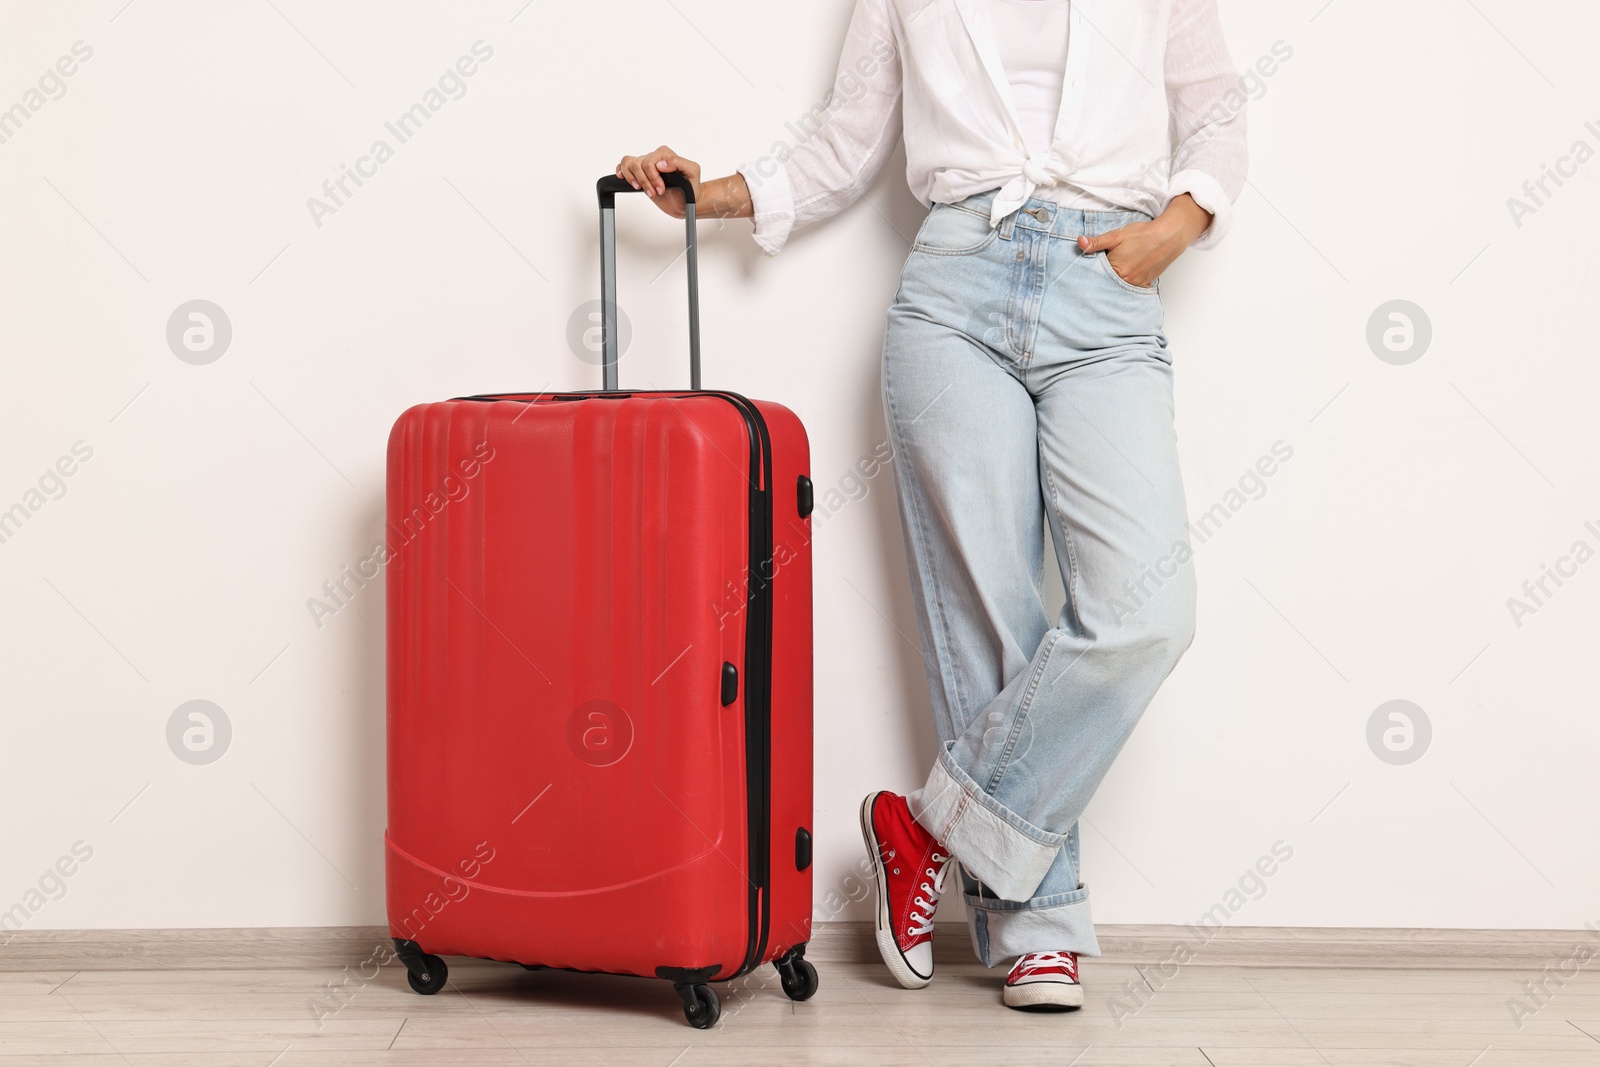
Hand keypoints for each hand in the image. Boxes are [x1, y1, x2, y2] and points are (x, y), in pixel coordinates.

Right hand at [616, 146, 700, 219]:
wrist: (686, 201)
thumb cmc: (691, 187)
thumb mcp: (692, 172)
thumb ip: (678, 162)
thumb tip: (661, 164)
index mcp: (665, 153)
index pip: (649, 162)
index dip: (653, 177)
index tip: (661, 189)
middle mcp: (654, 157)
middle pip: (638, 165)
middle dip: (646, 182)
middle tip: (656, 192)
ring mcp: (645, 164)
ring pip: (628, 163)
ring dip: (634, 180)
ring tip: (644, 189)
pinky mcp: (639, 173)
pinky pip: (624, 164)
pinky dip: (621, 170)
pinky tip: (625, 179)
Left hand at [1076, 194, 1212, 287]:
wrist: (1168, 236)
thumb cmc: (1143, 235)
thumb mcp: (1117, 236)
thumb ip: (1097, 242)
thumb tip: (1080, 242)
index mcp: (1116, 270)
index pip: (1095, 275)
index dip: (1090, 271)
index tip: (1085, 269)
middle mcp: (1126, 281)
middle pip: (1106, 284)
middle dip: (1100, 279)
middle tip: (1096, 274)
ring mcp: (1136, 284)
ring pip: (1117, 288)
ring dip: (1112, 283)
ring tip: (1111, 275)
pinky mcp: (1144, 285)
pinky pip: (1129, 289)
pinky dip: (1124, 285)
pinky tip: (1122, 278)